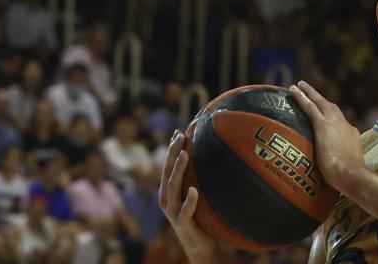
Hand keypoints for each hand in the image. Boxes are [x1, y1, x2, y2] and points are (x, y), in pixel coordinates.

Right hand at [158, 132, 221, 263]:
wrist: (200, 245)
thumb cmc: (200, 216)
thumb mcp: (196, 194)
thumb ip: (197, 178)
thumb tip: (210, 154)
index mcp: (168, 190)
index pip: (168, 165)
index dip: (172, 149)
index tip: (179, 132)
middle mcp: (167, 199)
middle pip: (167, 172)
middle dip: (173, 153)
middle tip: (180, 136)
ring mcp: (173, 212)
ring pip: (172, 188)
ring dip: (178, 170)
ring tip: (185, 155)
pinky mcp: (183, 224)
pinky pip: (185, 211)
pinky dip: (189, 200)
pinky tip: (194, 191)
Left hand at [289, 81, 365, 194]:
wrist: (352, 175)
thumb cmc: (350, 179)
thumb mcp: (348, 170)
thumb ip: (341, 168)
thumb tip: (336, 179)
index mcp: (352, 136)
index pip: (341, 124)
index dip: (333, 120)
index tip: (326, 119)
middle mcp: (345, 126)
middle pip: (331, 108)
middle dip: (321, 99)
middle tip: (310, 91)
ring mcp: (335, 124)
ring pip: (320, 102)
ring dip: (310, 93)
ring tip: (299, 85)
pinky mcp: (323, 126)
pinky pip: (309, 107)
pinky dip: (301, 97)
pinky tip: (292, 90)